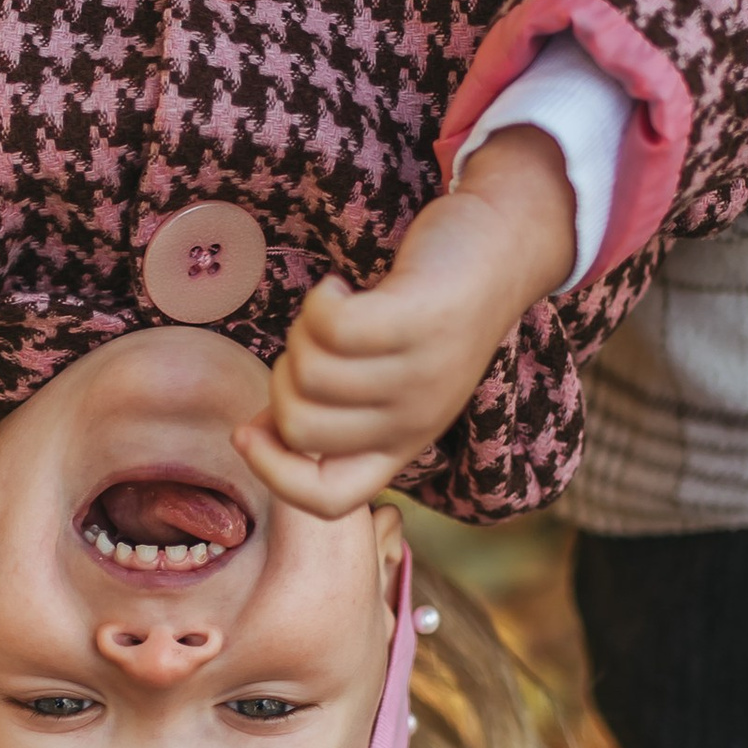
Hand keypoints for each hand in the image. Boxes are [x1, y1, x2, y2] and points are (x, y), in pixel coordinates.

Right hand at [234, 127, 575, 518]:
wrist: (501, 247)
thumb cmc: (427, 312)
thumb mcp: (386, 380)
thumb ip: (332, 413)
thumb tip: (254, 433)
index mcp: (405, 443)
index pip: (331, 499)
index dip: (274, 476)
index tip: (247, 431)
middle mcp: (416, 419)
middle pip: (301, 427)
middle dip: (282, 377)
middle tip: (315, 343)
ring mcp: (421, 372)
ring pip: (310, 370)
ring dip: (304, 330)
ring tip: (339, 308)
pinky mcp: (420, 321)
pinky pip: (331, 323)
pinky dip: (321, 297)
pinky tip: (342, 287)